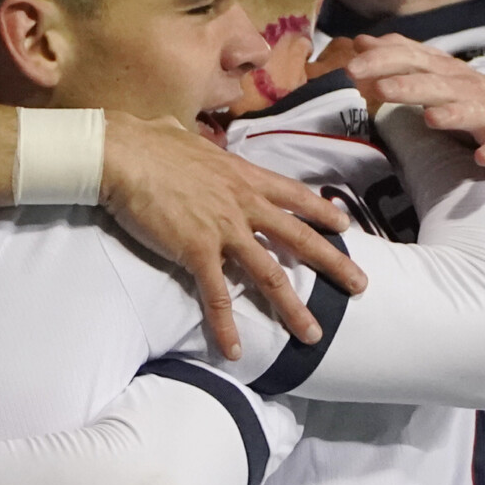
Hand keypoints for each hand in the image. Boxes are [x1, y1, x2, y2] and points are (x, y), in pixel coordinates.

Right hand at [100, 113, 365, 360]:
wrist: (123, 152)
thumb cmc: (147, 141)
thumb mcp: (187, 137)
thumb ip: (196, 146)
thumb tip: (183, 134)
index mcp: (243, 175)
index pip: (294, 195)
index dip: (322, 210)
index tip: (344, 225)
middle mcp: (243, 203)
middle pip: (299, 237)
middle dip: (334, 263)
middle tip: (361, 285)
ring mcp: (223, 229)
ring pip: (269, 273)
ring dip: (293, 307)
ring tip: (313, 334)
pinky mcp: (196, 251)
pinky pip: (216, 296)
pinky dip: (227, 326)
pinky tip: (235, 350)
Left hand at [347, 35, 484, 179]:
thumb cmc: (482, 102)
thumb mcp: (440, 77)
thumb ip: (403, 61)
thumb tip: (361, 42)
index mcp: (448, 75)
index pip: (414, 59)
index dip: (385, 59)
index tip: (352, 64)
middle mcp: (470, 89)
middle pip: (436, 84)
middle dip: (408, 85)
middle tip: (377, 87)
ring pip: (471, 112)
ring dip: (452, 114)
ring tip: (430, 117)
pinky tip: (483, 156)